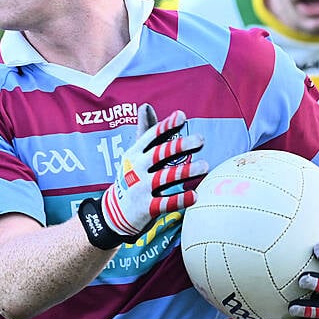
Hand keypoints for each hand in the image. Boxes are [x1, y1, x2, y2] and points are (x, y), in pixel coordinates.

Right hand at [78, 104, 207, 249]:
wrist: (113, 213)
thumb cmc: (131, 176)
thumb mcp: (134, 154)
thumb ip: (145, 131)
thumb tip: (145, 105)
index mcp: (134, 154)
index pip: (151, 136)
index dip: (166, 126)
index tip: (182, 117)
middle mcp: (136, 169)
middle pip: (159, 154)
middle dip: (179, 146)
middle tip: (200, 139)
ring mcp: (140, 189)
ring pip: (165, 178)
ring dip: (185, 171)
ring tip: (205, 166)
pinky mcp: (146, 208)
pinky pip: (165, 203)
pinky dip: (180, 199)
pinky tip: (195, 195)